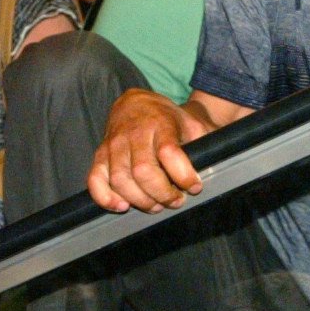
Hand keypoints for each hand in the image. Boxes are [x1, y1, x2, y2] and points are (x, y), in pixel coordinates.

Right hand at [89, 89, 209, 212]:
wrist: (135, 104)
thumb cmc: (166, 119)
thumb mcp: (190, 123)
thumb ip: (203, 142)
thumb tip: (215, 165)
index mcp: (159, 124)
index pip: (169, 152)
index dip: (183, 175)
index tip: (194, 186)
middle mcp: (134, 134)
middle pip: (144, 171)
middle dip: (162, 193)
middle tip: (176, 200)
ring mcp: (114, 145)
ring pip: (121, 180)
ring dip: (140, 200)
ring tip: (156, 205)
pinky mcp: (100, 155)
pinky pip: (95, 180)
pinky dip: (105, 197)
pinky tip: (122, 206)